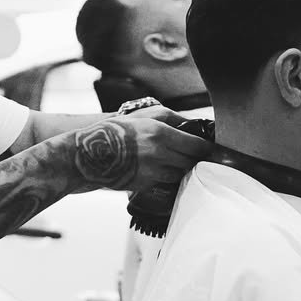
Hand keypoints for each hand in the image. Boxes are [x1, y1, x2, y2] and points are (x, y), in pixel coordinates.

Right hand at [74, 110, 212, 191]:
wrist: (89, 155)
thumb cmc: (115, 131)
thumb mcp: (142, 115)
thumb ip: (170, 117)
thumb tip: (192, 123)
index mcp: (160, 132)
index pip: (196, 145)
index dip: (207, 148)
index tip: (211, 149)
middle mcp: (159, 153)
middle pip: (191, 162)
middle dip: (195, 159)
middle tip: (198, 156)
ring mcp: (152, 171)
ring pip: (180, 174)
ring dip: (182, 169)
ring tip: (179, 162)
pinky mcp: (145, 185)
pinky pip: (165, 182)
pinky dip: (168, 177)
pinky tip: (162, 170)